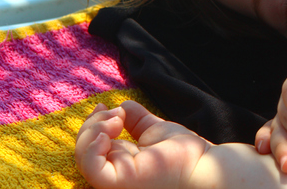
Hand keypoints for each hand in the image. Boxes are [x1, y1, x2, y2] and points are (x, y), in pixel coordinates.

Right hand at [75, 101, 210, 188]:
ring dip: (93, 130)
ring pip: (83, 156)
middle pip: (84, 148)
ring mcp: (114, 178)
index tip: (105, 106)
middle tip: (116, 114)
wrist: (203, 165)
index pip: (93, 143)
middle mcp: (115, 171)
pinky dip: (92, 147)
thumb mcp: (154, 130)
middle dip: (94, 123)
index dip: (93, 123)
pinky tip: (107, 134)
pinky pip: (92, 168)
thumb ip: (137, 119)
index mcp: (121, 161)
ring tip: (116, 120)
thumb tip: (121, 105)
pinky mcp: (118, 182)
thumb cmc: (184, 153)